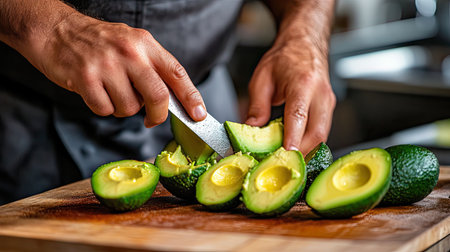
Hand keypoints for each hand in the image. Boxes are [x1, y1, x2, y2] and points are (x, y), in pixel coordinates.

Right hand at [34, 12, 206, 126]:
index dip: (192, 97)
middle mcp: (129, 53)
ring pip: (129, 109)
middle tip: (152, 118)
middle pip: (158, 96)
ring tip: (111, 90)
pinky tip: (96, 91)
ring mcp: (107, 65)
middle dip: (158, 115)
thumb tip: (173, 101)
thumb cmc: (98, 42)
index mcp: (145, 44)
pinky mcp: (85, 79)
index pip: (177, 73)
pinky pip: (105, 110)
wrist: (56, 30)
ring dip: (122, 108)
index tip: (199, 115)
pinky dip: (102, 107)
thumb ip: (153, 68)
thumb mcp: (132, 44)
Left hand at [245, 38, 335, 154]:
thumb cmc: (285, 58)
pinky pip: (322, 131)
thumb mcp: (262, 78)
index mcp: (302, 83)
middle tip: (281, 163)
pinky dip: (309, 143)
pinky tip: (294, 147)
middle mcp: (320, 94)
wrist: (305, 44)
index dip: (293, 137)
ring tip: (286, 158)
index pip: (299, 115)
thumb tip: (250, 130)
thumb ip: (257, 106)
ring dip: (305, 150)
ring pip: (322, 135)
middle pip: (316, 132)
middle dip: (300, 152)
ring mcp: (328, 102)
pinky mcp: (329, 109)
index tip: (285, 154)